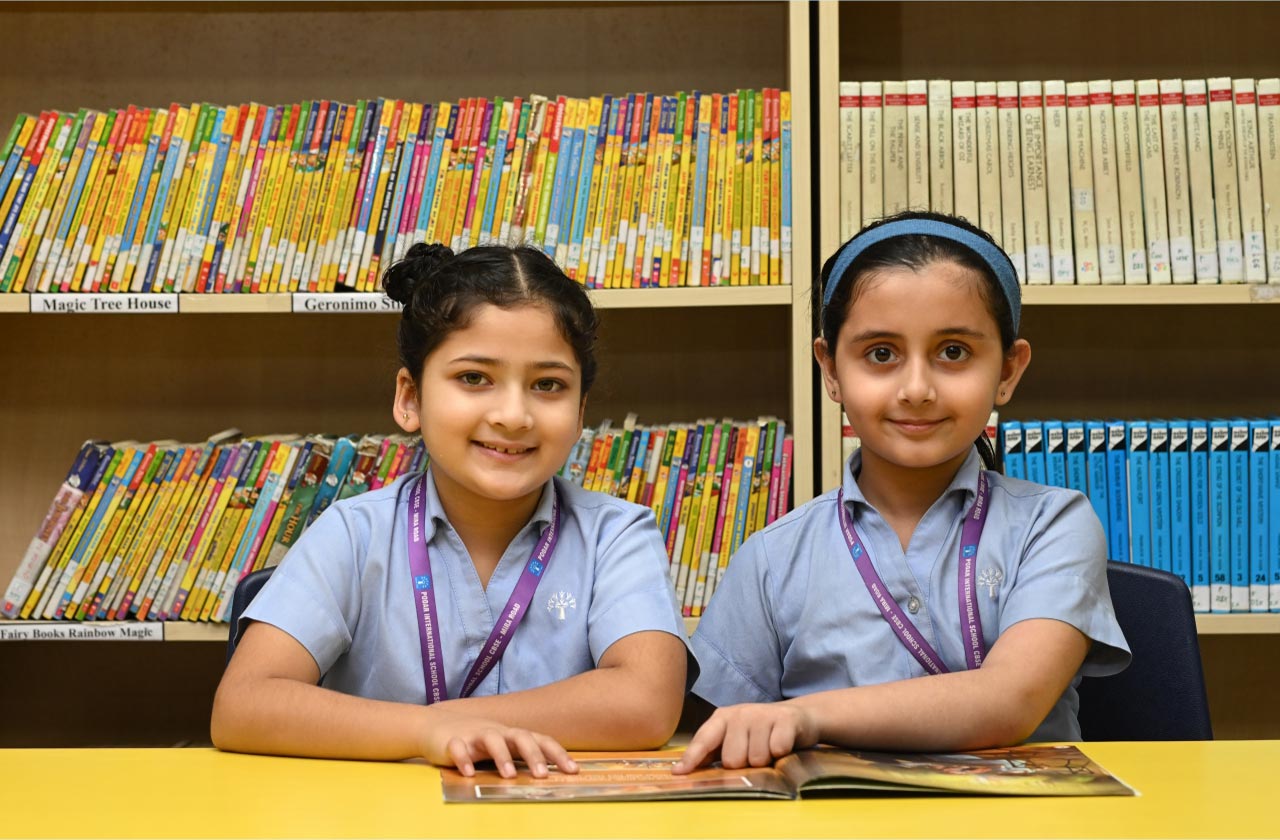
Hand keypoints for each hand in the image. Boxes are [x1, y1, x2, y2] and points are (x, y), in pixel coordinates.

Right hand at [419, 710, 578, 777]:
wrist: (434, 726)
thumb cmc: (474, 740)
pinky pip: (458, 748)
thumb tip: (548, 774)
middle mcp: (497, 731)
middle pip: (519, 737)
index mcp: (511, 734)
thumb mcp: (500, 746)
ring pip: (491, 739)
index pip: (540, 740)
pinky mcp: (452, 740)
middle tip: (542, 776)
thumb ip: (519, 757)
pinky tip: (468, 774)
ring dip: (502, 757)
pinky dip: (463, 760)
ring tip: (509, 776)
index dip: (557, 754)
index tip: (573, 770)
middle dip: (533, 756)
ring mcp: (474, 734)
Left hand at [672, 701, 819, 774]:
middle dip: (744, 764)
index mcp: (722, 718)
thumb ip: (713, 751)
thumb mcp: (735, 736)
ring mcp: (762, 714)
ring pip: (757, 758)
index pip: (703, 739)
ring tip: (770, 749)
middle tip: (754, 753)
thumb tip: (684, 770)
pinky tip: (783, 745)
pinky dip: (782, 754)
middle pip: (733, 759)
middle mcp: (740, 713)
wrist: (798, 715)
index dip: (692, 757)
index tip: (679, 773)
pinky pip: (777, 750)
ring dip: (766, 761)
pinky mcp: (784, 719)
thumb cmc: (761, 732)